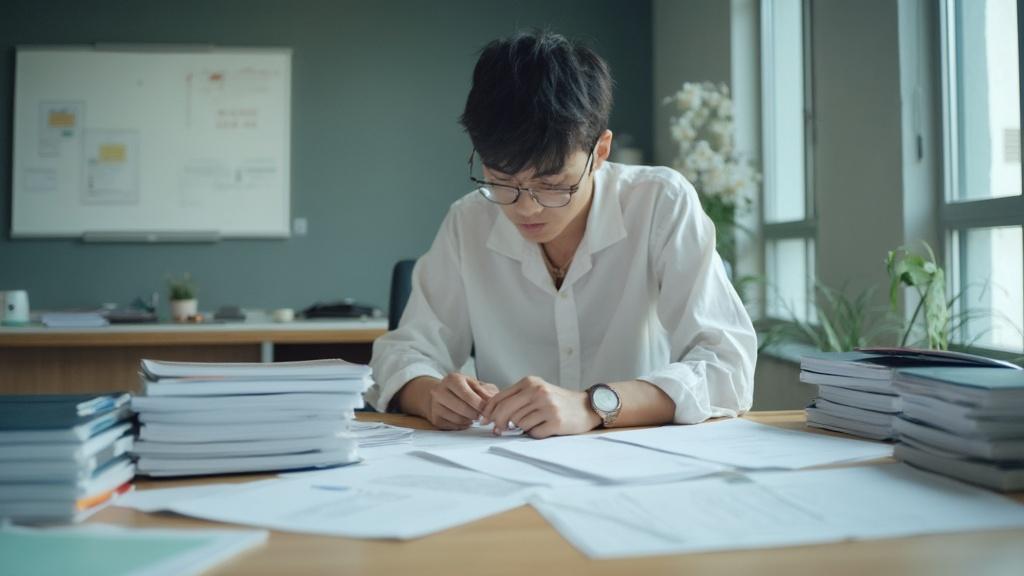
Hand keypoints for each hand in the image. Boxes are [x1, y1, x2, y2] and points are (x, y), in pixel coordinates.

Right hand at [415, 373, 497, 430]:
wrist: (443, 393)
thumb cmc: (463, 389)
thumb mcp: (476, 385)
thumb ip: (486, 392)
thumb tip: (493, 403)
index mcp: (452, 379)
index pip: (468, 396)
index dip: (480, 405)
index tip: (487, 410)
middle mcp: (440, 390)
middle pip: (462, 409)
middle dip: (476, 414)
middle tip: (482, 415)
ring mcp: (435, 405)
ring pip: (458, 419)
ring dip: (470, 420)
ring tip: (474, 415)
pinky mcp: (435, 418)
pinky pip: (453, 426)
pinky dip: (463, 425)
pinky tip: (466, 419)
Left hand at [481, 376, 600, 438]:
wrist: (586, 407)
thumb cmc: (556, 401)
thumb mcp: (536, 391)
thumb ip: (516, 399)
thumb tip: (491, 416)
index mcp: (530, 382)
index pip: (500, 397)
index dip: (489, 411)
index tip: (484, 421)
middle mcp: (538, 392)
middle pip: (506, 411)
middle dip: (499, 423)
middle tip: (498, 430)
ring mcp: (547, 406)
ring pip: (519, 423)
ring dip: (523, 427)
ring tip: (536, 422)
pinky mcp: (555, 421)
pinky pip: (533, 433)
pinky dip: (535, 433)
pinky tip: (545, 427)